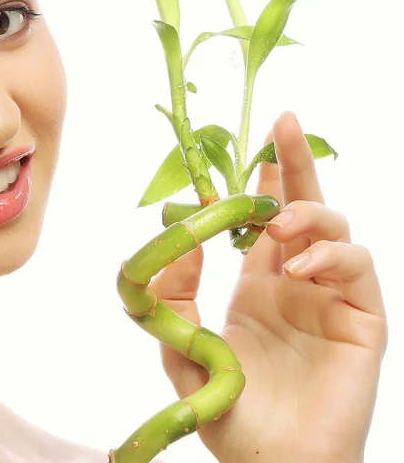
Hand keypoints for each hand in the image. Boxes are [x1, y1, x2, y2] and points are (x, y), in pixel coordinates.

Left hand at [151, 112, 387, 462]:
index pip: (261, 221)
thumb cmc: (233, 413)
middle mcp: (296, 282)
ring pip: (333, 228)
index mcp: (258, 285)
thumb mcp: (185, 349)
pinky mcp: (362, 318)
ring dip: (306, 214)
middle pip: (302, 207)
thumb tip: (175, 240)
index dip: (258, 183)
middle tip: (283, 121)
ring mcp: (330, 297)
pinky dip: (330, 256)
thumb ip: (173, 298)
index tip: (248, 147)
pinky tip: (299, 268)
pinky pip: (355, 269)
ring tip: (276, 224)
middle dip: (294, 162)